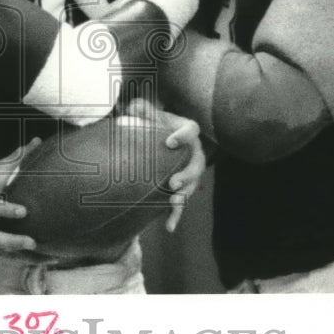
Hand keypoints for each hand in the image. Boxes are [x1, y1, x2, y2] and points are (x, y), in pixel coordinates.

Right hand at [0, 138, 41, 252]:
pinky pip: (7, 253)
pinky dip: (22, 257)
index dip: (6, 210)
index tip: (24, 212)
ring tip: (38, 250)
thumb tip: (37, 141)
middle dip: (10, 241)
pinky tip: (44, 259)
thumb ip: (16, 158)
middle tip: (32, 242)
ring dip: (18, 252)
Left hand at [125, 97, 208, 232]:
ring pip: (193, 185)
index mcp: (185, 131)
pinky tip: (168, 226)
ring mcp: (188, 171)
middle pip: (197, 163)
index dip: (183, 136)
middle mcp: (192, 151)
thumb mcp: (144, 111)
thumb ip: (141, 107)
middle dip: (188, 174)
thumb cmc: (148, 122)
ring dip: (185, 195)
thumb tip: (135, 107)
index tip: (169, 142)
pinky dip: (176, 215)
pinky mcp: (180, 188)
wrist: (149, 139)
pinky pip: (182, 203)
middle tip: (173, 182)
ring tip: (173, 202)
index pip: (192, 129)